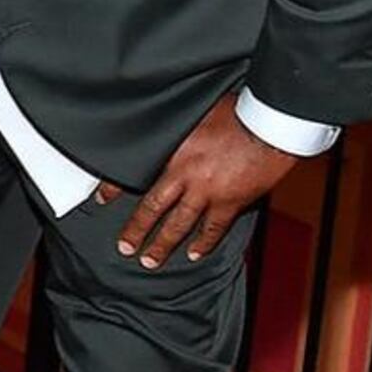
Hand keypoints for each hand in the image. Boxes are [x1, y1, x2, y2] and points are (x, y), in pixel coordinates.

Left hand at [104, 91, 298, 268]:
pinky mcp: (232, 201)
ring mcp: (209, 192)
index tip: (101, 199)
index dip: (114, 187)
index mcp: (173, 153)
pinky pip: (214, 227)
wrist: (270, 123)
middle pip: (153, 209)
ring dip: (163, 244)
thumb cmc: (236, 111)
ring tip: (151, 260)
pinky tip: (195, 252)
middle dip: (137, 231)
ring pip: (180, 224)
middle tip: (125, 248)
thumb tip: (158, 121)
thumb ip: (174, 124)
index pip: (134, 172)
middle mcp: (187, 176)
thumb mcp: (193, 111)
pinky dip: (204, 242)